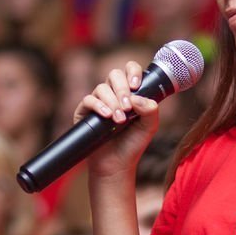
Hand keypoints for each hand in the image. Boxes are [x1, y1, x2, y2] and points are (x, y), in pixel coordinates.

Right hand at [77, 62, 160, 178]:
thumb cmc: (133, 144)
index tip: (136, 85)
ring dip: (113, 102)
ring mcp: (98, 101)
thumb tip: (137, 96)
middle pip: (114, 74)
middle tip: (128, 108)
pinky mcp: (84, 112)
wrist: (116, 164)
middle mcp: (114, 94)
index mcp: (130, 93)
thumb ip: (151, 109)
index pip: (130, 70)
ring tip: (120, 120)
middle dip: (122, 89)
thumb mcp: (149, 126)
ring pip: (102, 88)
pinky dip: (98, 106)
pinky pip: (88, 100)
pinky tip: (107, 116)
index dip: (133, 72)